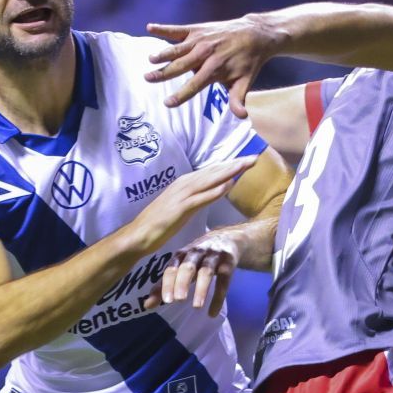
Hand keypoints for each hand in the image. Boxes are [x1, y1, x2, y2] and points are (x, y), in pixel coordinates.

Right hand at [134, 157, 255, 250]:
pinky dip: (216, 191)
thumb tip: (211, 193)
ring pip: (210, 180)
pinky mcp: (181, 208)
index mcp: (184, 183)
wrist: (138, 235)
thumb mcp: (181, 207)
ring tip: (246, 164)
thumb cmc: (158, 223)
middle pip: (214, 171)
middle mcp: (184, 184)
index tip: (246, 160)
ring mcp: (182, 195)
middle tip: (254, 157)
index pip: (211, 171)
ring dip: (229, 171)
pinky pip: (202, 197)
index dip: (229, 165)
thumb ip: (195, 198)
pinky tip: (229, 185)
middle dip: (234, 164)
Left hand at [144, 231, 241, 317]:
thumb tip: (147, 305)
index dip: (168, 283)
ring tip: (196, 307)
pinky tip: (212, 313)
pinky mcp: (229, 263)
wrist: (230, 238)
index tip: (166, 300)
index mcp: (182, 254)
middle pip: (188, 267)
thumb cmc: (200, 256)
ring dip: (201, 289)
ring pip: (206, 272)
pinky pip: (224, 281)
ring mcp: (213, 257)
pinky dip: (218, 298)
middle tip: (178, 300)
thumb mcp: (183, 265)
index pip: (172, 267)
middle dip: (182, 283)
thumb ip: (165, 285)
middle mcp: (196, 253)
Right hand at [145, 14, 281, 115]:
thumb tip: (241, 117)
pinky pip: (178, 30)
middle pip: (181, 66)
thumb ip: (238, 99)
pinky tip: (149, 27)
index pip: (195, 85)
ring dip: (163, 53)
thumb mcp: (245, 82)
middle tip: (148, 78)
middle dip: (164, 73)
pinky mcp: (197, 29)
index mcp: (215, 69)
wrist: (254, 34)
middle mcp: (206, 54)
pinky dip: (164, 28)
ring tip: (150, 59)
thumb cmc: (247, 62)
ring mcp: (200, 40)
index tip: (167, 103)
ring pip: (177, 48)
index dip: (181, 95)